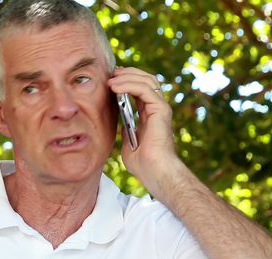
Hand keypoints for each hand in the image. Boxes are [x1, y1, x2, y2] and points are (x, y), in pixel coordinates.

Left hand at [107, 67, 186, 197]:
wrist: (154, 172)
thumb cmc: (143, 164)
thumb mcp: (127, 143)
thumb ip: (125, 130)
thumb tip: (118, 122)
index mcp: (150, 115)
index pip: (140, 89)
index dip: (127, 80)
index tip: (111, 79)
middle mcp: (157, 108)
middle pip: (146, 80)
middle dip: (128, 73)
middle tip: (112, 73)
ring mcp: (160, 108)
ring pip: (146, 81)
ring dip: (127, 77)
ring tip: (111, 79)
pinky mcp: (161, 110)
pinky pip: (144, 89)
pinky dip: (129, 85)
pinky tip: (115, 87)